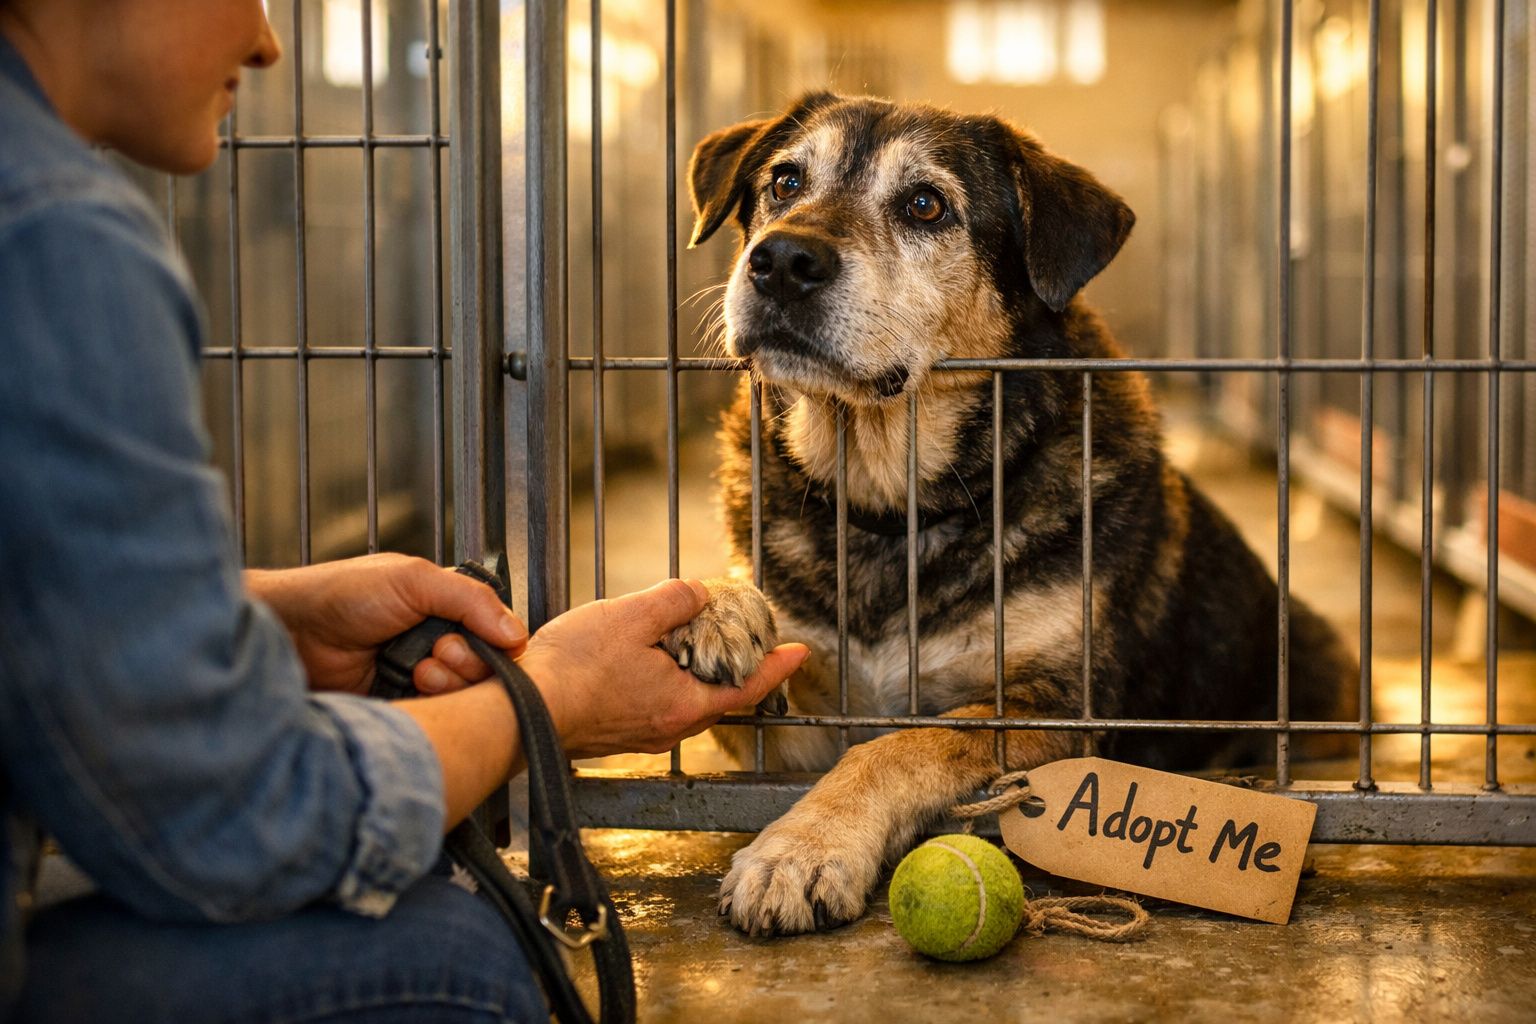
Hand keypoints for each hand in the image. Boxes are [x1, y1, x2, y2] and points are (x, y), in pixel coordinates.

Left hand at [246, 553, 527, 695]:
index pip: (497, 635)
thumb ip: (470, 599)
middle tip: (436, 654)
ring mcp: (419, 679)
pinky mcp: (402, 709)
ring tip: (418, 672)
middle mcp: (437, 644)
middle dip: (467, 665)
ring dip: (448, 686)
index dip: (491, 644)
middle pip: (486, 671)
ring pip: (465, 698)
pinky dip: (432, 708)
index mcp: (446, 609)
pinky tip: (411, 691)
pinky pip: (437, 719)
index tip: (461, 640)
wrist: (288, 634)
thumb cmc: (340, 594)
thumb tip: (516, 634)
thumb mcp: (413, 580)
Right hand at [518, 579, 808, 757]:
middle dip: (738, 671)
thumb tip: (699, 596)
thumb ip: (674, 601)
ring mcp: (640, 735)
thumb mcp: (631, 616)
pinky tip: (651, 662)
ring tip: (699, 647)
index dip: (776, 668)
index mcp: (683, 705)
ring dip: (700, 676)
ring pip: (687, 703)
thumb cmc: (573, 667)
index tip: (799, 653)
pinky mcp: (615, 734)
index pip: (747, 687)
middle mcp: (668, 728)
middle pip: (719, 699)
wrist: (519, 711)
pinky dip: (669, 683)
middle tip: (751, 644)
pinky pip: (658, 706)